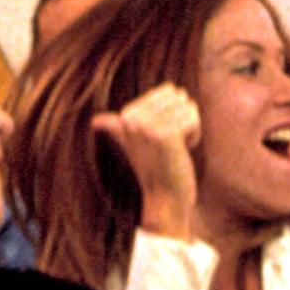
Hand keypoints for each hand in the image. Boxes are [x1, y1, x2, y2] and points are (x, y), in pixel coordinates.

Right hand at [92, 83, 201, 239]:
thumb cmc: (154, 169)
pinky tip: (181, 152)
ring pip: (189, 106)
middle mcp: (132, 116)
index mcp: (126, 113)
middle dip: (182, 119)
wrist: (165, 199)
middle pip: (179, 96)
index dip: (172, 113)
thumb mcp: (131, 144)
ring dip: (189, 129)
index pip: (169, 90)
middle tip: (168, 144)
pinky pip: (194, 119)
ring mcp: (147, 125)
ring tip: (174, 149)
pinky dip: (194, 137)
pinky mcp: (164, 135)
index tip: (159, 138)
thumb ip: (116, 128)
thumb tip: (95, 121)